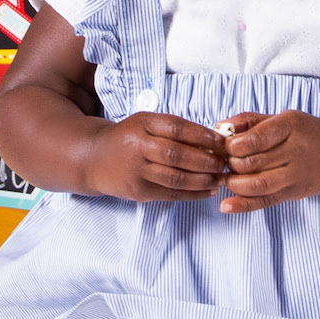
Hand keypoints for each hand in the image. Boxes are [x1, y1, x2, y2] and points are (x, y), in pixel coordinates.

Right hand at [83, 112, 228, 201]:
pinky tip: (208, 191)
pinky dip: (193, 194)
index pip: (177, 128)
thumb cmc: (128, 138)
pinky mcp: (139, 191)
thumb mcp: (146, 123)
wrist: (95, 159)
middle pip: (177, 155)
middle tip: (224, 163)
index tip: (222, 142)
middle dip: (206, 160)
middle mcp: (138, 147)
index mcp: (142, 124)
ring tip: (220, 178)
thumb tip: (212, 139)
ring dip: (203, 180)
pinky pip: (171, 194)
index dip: (202, 135)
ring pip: (176, 178)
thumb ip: (174, 129)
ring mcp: (137, 172)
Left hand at [218, 111, 319, 212]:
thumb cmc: (308, 133)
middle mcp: (296, 151)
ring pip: (257, 184)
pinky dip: (243, 205)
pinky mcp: (294, 193)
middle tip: (225, 161)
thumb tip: (219, 126)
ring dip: (234, 183)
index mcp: (291, 126)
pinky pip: (265, 201)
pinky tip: (226, 205)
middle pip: (253, 162)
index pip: (256, 139)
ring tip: (229, 177)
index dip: (233, 144)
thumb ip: (250, 121)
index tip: (226, 145)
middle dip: (231, 163)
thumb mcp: (283, 118)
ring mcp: (296, 175)